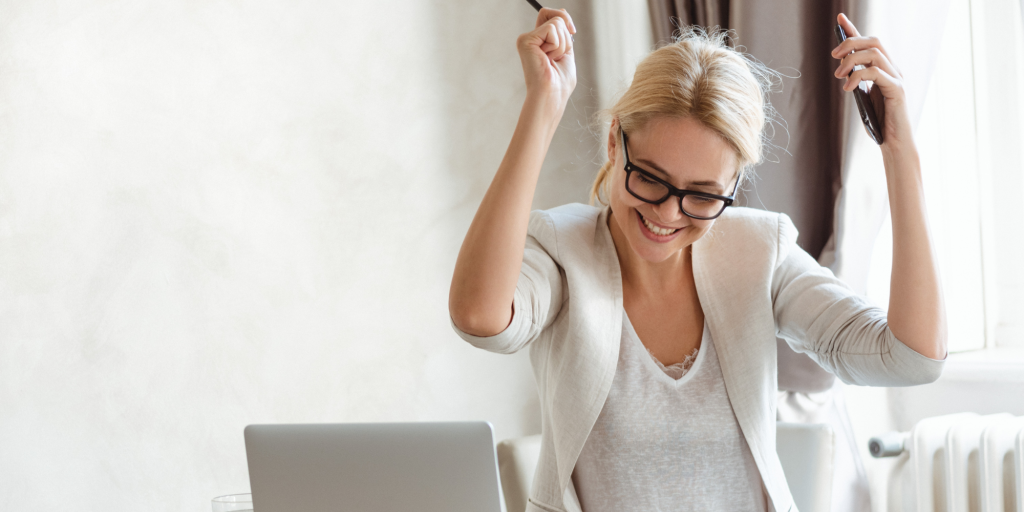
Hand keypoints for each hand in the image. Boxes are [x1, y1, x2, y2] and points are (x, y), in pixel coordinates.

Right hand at [516, 8, 576, 107]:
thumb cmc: (559, 82)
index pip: (552, 15)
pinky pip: (552, 29)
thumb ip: (563, 32)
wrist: (552, 96)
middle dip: (566, 36)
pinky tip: (547, 59)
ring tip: (551, 60)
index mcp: (539, 41)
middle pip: (556, 16)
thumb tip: (561, 12)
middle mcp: (531, 38)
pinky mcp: (525, 40)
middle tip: (557, 57)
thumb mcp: (566, 51)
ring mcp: (526, 39)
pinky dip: (557, 45)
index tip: (573, 31)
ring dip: (562, 44)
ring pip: (557, 22)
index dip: (565, 18)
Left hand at [831, 13, 913, 147]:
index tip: (839, 19)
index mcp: (884, 69)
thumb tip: (842, 65)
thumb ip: (856, 79)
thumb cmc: (878, 121)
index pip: (869, 43)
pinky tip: (848, 88)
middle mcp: (893, 69)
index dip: (854, 29)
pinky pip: (877, 72)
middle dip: (851, 43)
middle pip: (874, 41)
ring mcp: (897, 78)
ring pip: (875, 53)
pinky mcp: (897, 89)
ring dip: (851, 61)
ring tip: (839, 76)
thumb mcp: (862, 96)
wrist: (893, 142)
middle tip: (834, 56)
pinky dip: (859, 76)